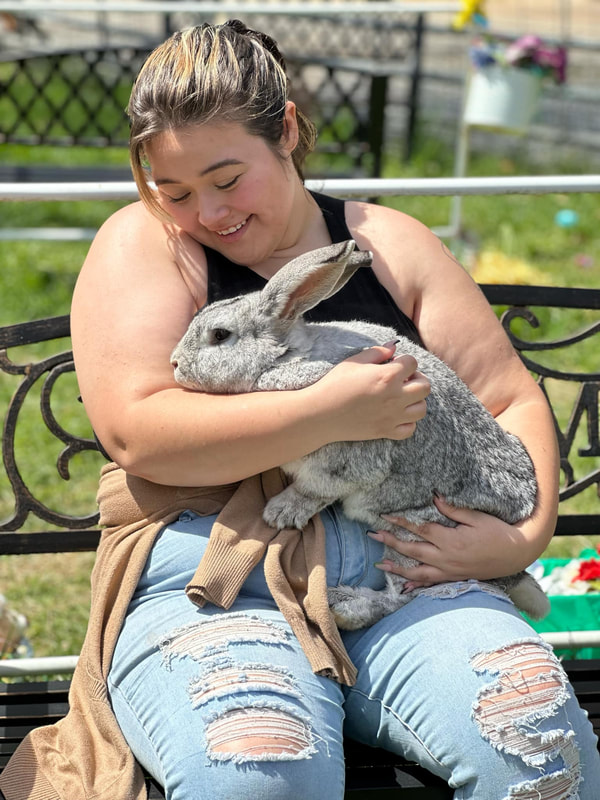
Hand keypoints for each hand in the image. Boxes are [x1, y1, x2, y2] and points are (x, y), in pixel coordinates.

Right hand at [314, 342, 429, 442]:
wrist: (320, 413)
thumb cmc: (334, 384)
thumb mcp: (354, 362)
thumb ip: (377, 352)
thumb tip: (393, 347)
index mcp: (387, 376)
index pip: (413, 362)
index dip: (405, 361)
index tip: (395, 364)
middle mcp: (394, 396)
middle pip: (425, 386)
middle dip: (418, 379)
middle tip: (404, 380)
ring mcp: (392, 416)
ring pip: (422, 409)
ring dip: (416, 401)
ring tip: (402, 397)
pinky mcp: (386, 431)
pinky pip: (410, 429)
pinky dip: (408, 422)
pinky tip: (396, 415)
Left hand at [372, 496, 531, 585]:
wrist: (517, 554)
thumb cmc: (498, 532)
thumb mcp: (476, 516)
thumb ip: (453, 510)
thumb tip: (434, 497)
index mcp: (451, 540)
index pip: (420, 530)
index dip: (401, 522)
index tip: (385, 516)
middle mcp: (447, 558)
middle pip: (413, 551)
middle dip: (391, 542)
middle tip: (373, 535)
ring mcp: (450, 571)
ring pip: (418, 572)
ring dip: (397, 567)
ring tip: (381, 563)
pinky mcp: (454, 578)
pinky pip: (431, 584)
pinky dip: (416, 586)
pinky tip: (403, 587)